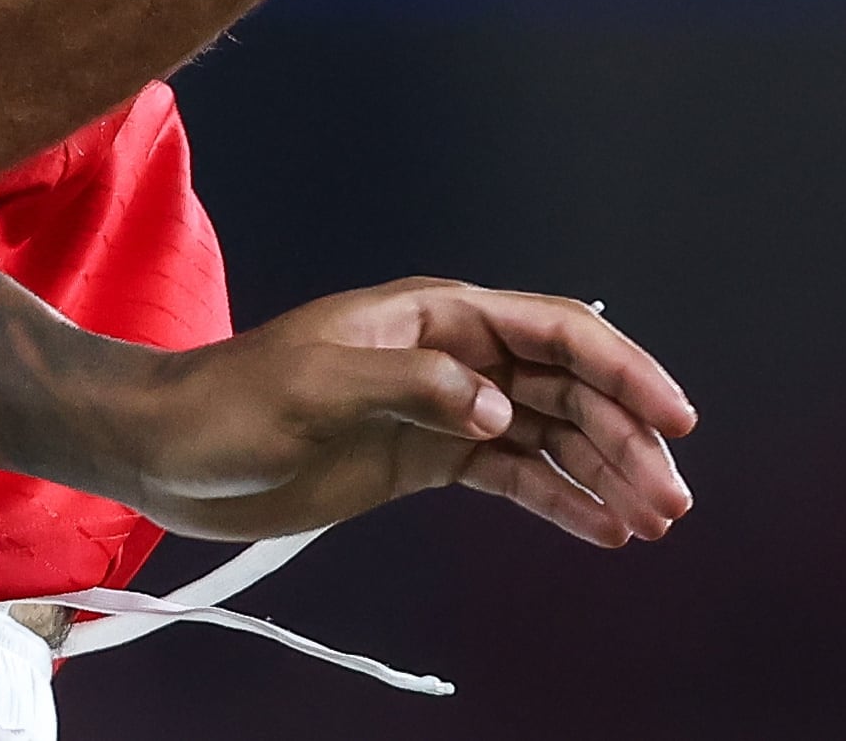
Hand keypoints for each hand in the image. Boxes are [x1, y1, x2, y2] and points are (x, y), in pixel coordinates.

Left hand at [117, 282, 698, 546]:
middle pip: (565, 389)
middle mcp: (453, 354)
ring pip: (549, 435)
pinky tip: (600, 530)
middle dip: (625, 437)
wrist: (171, 450)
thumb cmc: (230, 401)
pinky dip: (559, 501)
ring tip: (652, 522)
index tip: (674, 417)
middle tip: (672, 499)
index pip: (553, 332)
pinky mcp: (424, 459)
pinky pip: (511, 475)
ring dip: (603, 473)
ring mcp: (443, 409)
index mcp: (436, 314)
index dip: (622, 367)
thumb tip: (499, 406)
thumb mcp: (315, 385)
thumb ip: (412, 386)